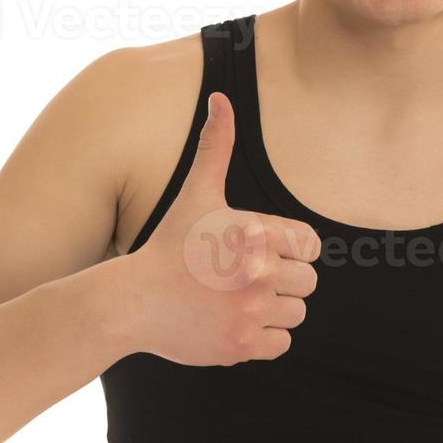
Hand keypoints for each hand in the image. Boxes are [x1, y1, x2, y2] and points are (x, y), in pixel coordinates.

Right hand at [120, 90, 321, 365]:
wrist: (133, 301)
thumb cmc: (170, 244)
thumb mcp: (197, 192)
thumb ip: (216, 144)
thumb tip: (220, 97)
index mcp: (255, 231)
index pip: (310, 246)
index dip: (288, 249)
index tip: (258, 252)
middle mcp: (258, 271)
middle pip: (307, 283)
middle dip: (282, 280)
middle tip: (244, 278)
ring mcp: (250, 311)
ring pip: (295, 314)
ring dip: (274, 309)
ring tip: (239, 299)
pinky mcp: (241, 344)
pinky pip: (281, 343)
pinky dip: (264, 338)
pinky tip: (234, 321)